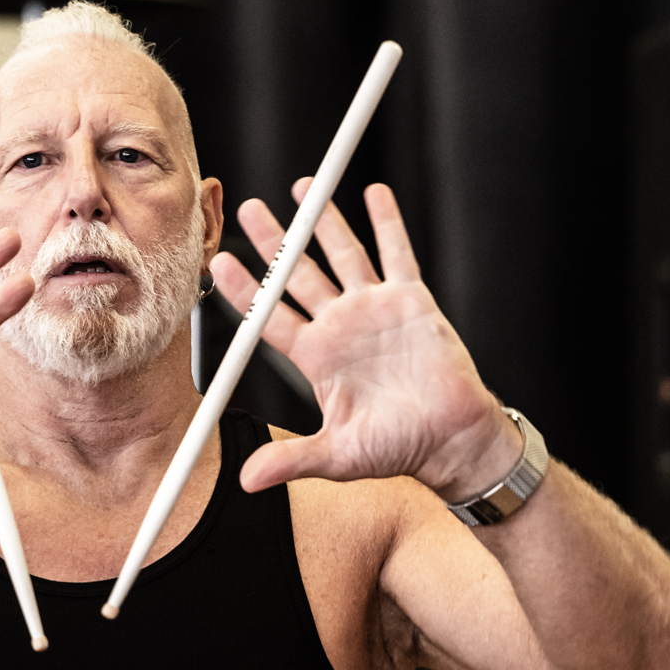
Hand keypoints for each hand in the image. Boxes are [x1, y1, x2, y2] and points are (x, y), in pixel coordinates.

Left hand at [210, 182, 521, 499]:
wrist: (452, 441)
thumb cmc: (397, 448)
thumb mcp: (338, 456)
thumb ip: (293, 459)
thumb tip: (247, 482)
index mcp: (315, 357)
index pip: (269, 316)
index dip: (244, 290)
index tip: (217, 262)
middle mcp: (340, 325)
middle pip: (298, 275)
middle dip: (274, 242)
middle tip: (248, 208)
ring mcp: (374, 309)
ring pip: (342, 254)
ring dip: (323, 221)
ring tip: (302, 188)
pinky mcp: (412, 301)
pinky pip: (396, 253)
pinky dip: (386, 221)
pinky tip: (372, 192)